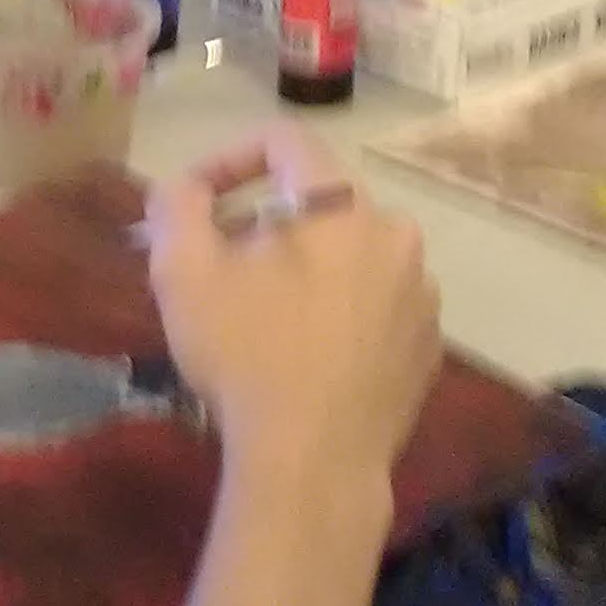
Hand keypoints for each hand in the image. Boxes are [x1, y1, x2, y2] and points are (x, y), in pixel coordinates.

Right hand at [147, 135, 440, 485]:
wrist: (314, 462)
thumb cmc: (247, 358)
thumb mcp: (183, 275)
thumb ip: (176, 207)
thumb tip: (182, 187)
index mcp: (341, 205)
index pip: (286, 142)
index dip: (229, 157)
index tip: (195, 200)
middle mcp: (395, 235)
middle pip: (319, 203)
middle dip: (264, 223)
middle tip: (221, 266)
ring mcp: (421, 293)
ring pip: (352, 256)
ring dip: (306, 269)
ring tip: (263, 315)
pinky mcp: (429, 345)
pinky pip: (377, 305)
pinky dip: (341, 311)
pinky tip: (307, 354)